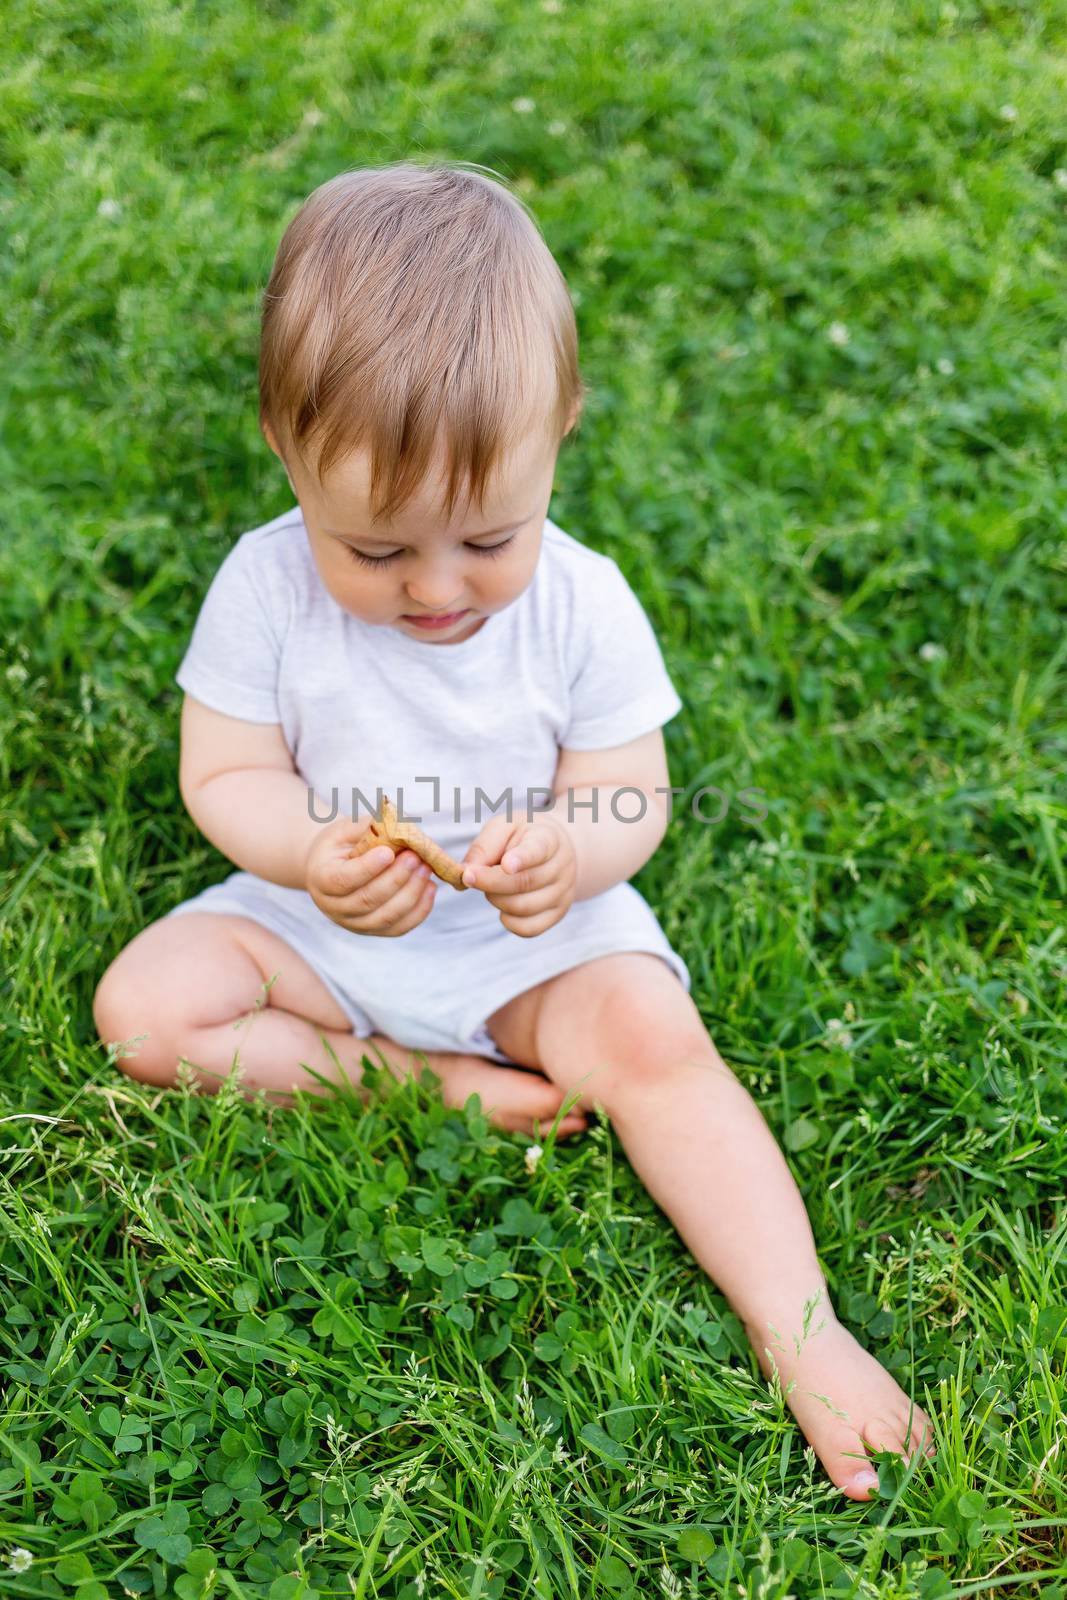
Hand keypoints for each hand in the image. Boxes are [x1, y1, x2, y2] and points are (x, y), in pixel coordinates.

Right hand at [305, 816, 435, 936]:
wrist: (334, 867)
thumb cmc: (342, 845)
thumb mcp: (346, 830)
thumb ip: (368, 828)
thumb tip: (399, 827)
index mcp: (321, 879)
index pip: (343, 879)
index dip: (367, 868)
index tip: (388, 852)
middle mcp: (334, 907)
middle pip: (367, 900)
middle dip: (396, 879)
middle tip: (416, 857)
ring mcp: (354, 923)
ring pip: (385, 917)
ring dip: (411, 893)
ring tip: (426, 869)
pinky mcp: (374, 930)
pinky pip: (399, 928)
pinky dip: (419, 910)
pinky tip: (430, 888)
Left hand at [460, 816, 575, 936]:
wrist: (554, 851)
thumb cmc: (522, 837)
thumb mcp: (503, 828)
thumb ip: (484, 846)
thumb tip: (465, 873)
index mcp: (548, 838)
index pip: (538, 850)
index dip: (522, 859)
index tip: (506, 865)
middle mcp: (562, 867)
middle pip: (525, 883)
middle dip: (490, 883)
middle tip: (469, 876)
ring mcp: (563, 893)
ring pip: (524, 908)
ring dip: (496, 900)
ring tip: (491, 887)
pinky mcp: (557, 914)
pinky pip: (529, 928)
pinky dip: (508, 921)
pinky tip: (503, 904)